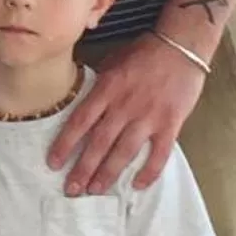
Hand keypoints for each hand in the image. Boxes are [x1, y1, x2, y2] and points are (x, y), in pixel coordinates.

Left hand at [48, 32, 207, 195]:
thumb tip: (82, 105)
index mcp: (107, 89)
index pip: (80, 121)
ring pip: (124, 152)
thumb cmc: (145, 52)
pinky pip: (158, 154)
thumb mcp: (113, 62)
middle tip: (71, 189)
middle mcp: (125, 105)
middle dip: (83, 168)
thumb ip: (99, 86)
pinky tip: (137, 185)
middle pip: (99, 142)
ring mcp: (148, 117)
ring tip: (94, 190)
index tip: (53, 163)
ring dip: (107, 173)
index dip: (65, 144)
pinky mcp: (171, 124)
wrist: (182, 45)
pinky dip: (148, 172)